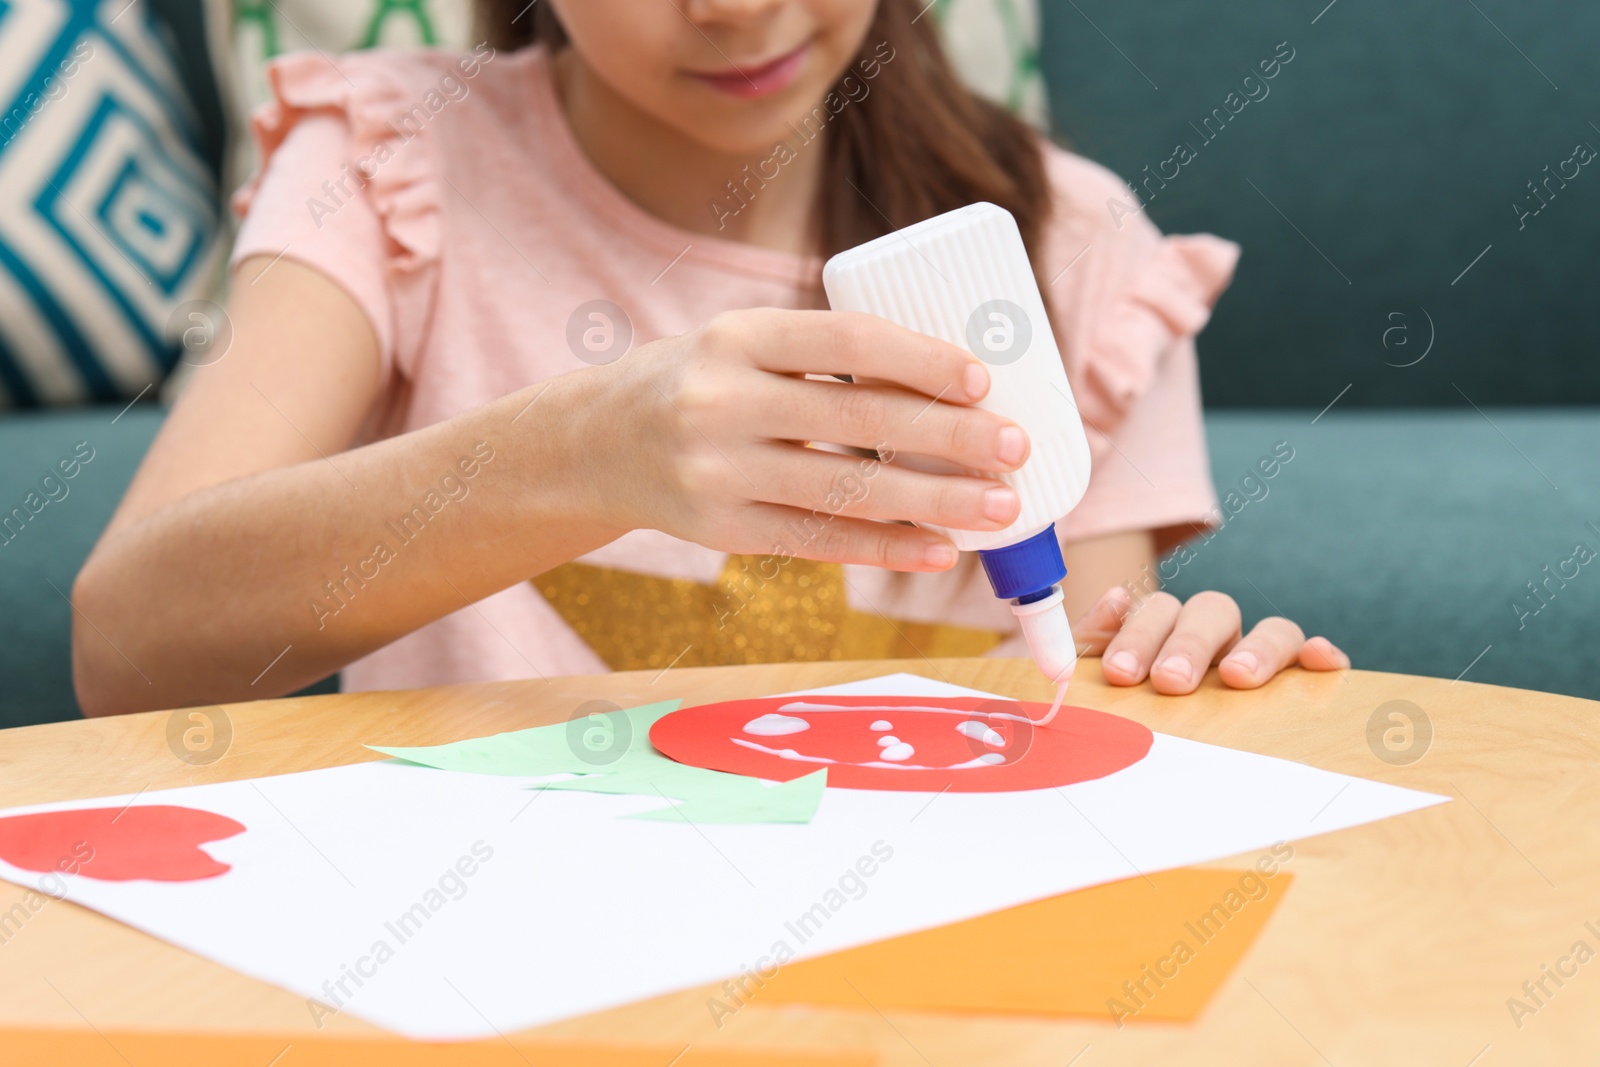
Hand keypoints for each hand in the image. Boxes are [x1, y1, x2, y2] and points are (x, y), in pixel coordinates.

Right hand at [587, 308, 1029, 570]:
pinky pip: (818, 542)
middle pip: (857, 419)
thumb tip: (948, 390)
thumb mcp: (743, 344)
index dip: (919, 359)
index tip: (981, 380)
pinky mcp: (721, 530)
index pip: (845, 340)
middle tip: (1014, 448)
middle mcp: (721, 401)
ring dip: (934, 502)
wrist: (594, 444)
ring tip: (999, 506)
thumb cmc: (700, 382)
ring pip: (846, 491)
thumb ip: (824, 359)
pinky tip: (938, 550)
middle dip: (948, 436)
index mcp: (737, 335)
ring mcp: (717, 472)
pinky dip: (885, 548)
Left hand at [1074, 587, 1348, 693]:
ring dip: (1258, 648)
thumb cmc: (1117, 714)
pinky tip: (1321, 660)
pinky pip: (1315, 660)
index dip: (1139, 635)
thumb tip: (1117, 600)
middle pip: (1213, 611)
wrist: (1134, 757)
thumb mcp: (1092, 679)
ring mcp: (1258, 658)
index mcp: (1164, 632)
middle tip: (1172, 680)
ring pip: (1273, 629)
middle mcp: (1215, 639)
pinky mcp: (1298, 685)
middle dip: (1191, 643)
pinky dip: (1320, 653)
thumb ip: (1093, 641)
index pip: (1157, 611)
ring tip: (1237, 678)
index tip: (1121, 673)